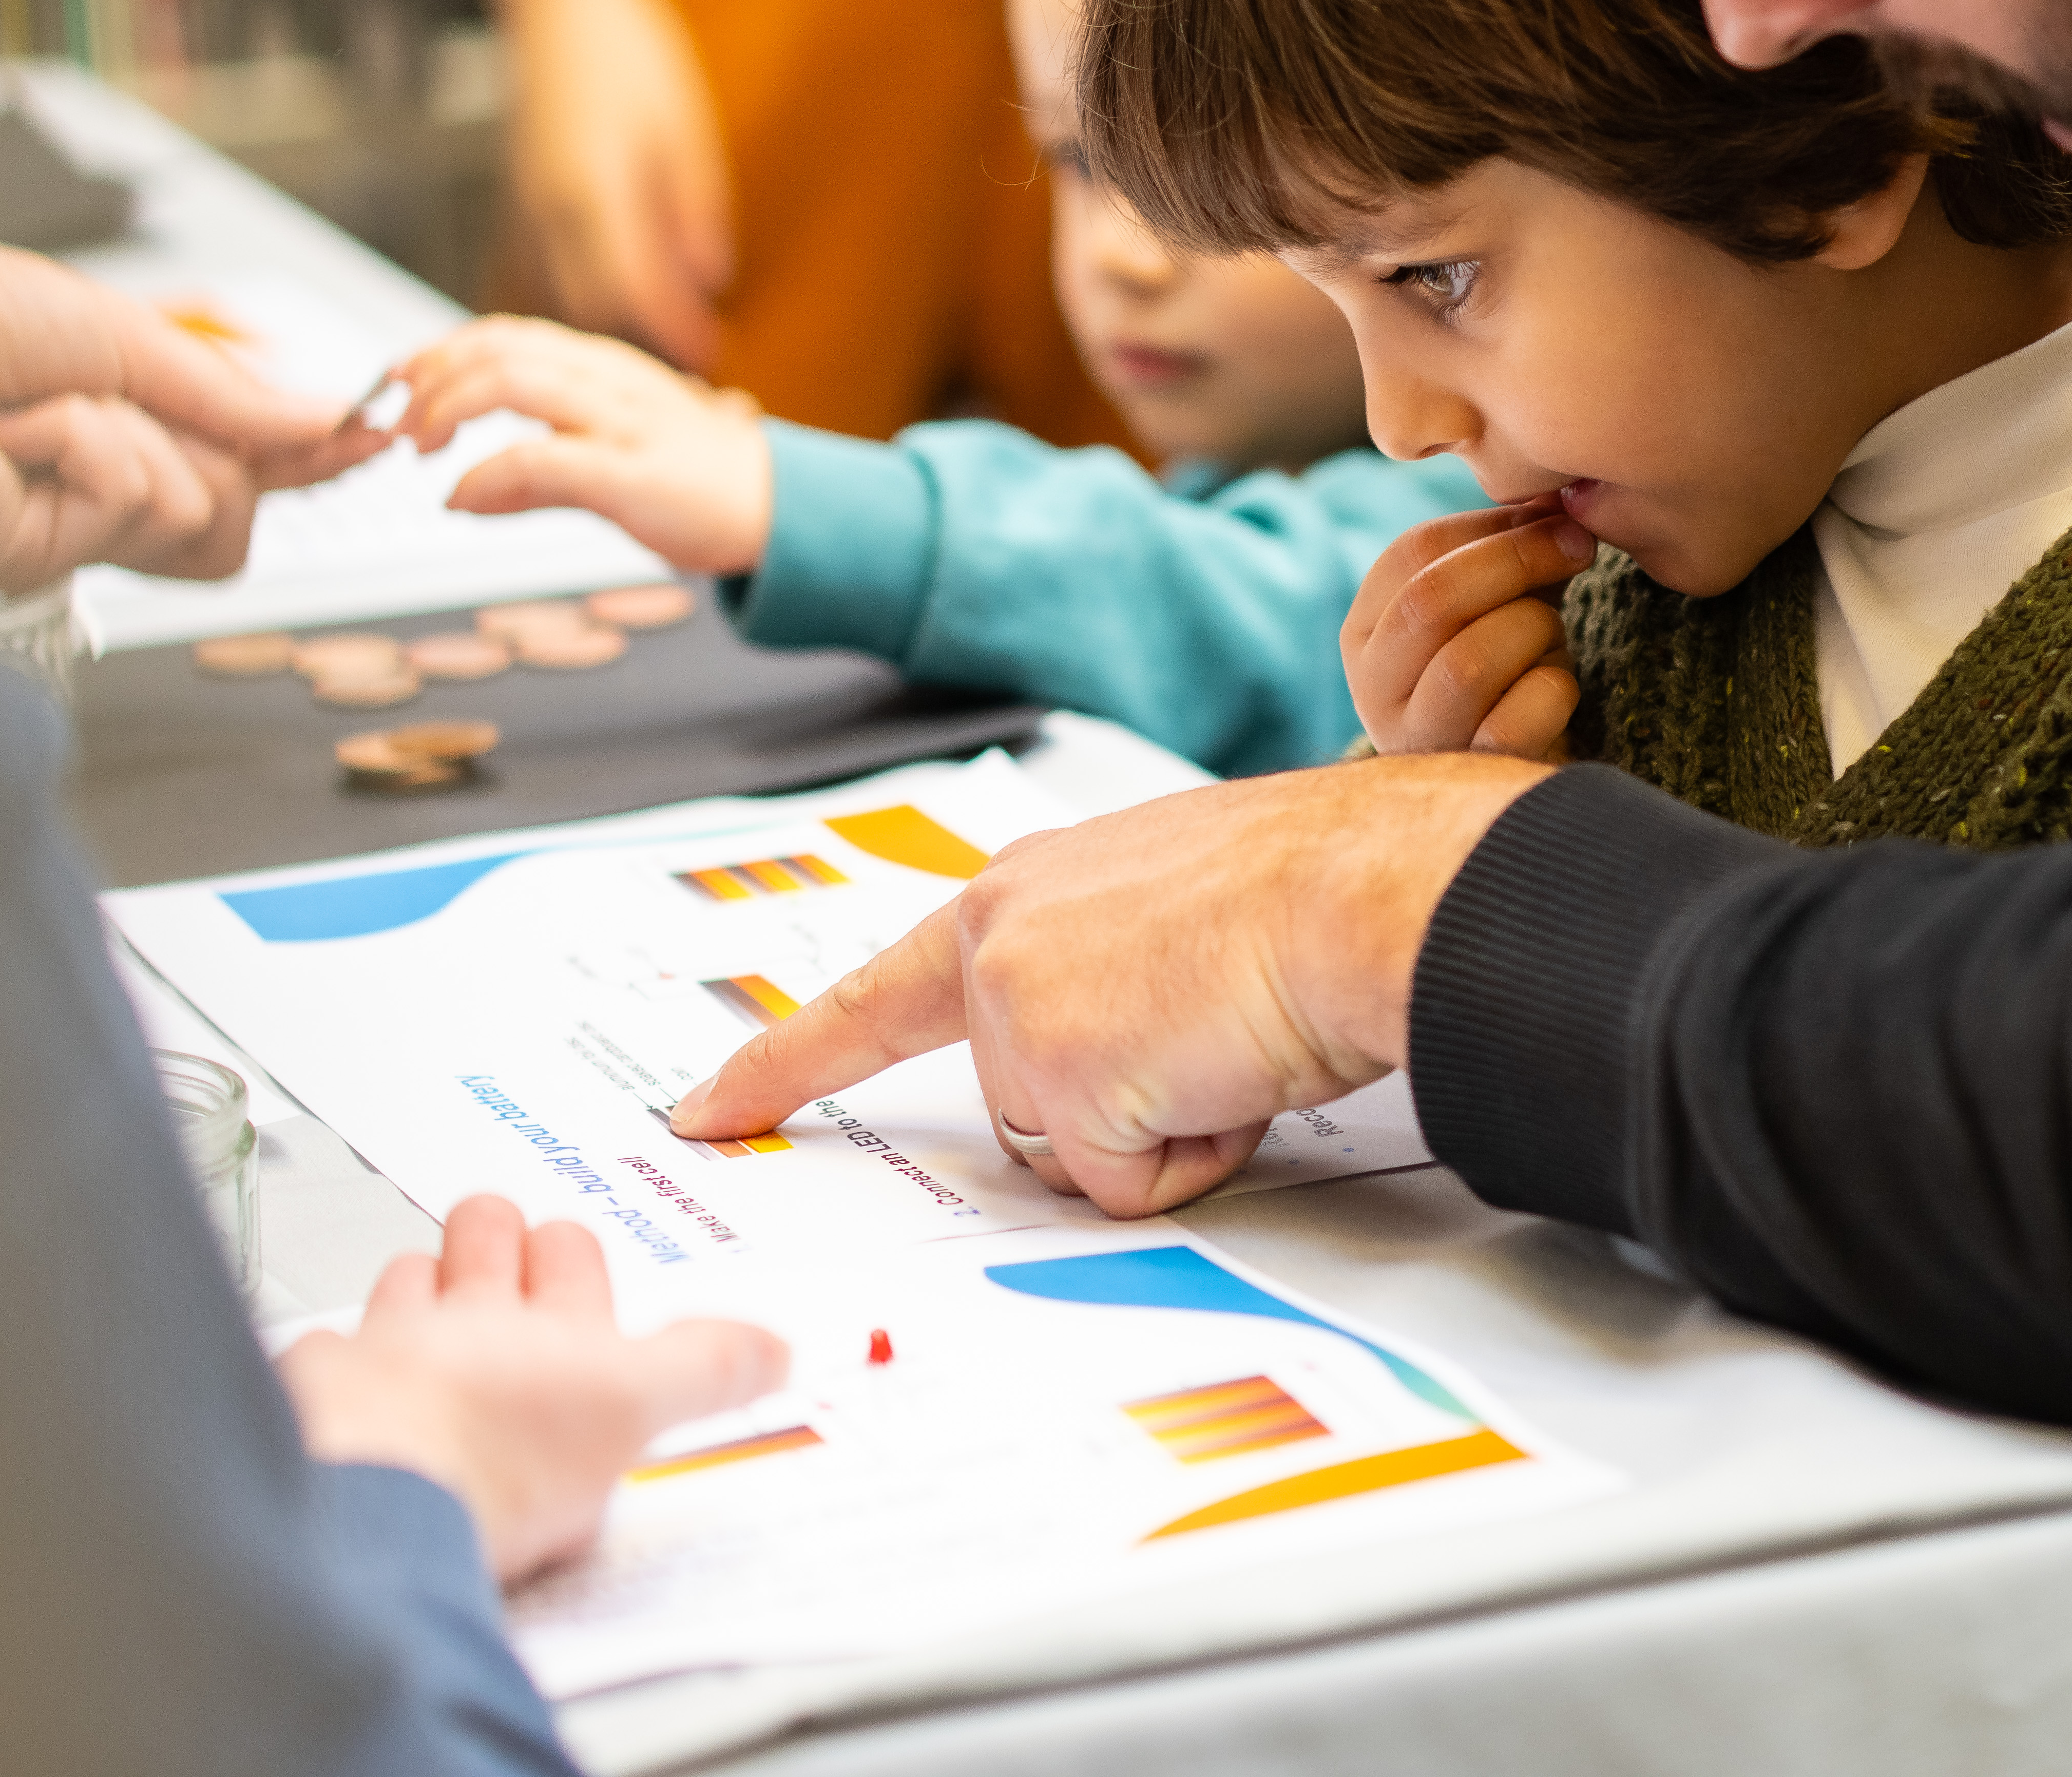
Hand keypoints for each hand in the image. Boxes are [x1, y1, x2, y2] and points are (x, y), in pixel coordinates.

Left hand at [0, 223, 383, 591]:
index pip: (253, 477)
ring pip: (201, 520)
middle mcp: (111, 504)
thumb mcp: (138, 339)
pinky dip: (87, 444)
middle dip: (210, 442)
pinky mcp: (38, 563)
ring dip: (138, 436)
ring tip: (53, 410)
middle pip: (240, 520)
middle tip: (130, 398)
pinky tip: (20, 432)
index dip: (310, 460)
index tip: (371, 433)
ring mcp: (75, 540)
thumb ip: (239, 396)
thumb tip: (332, 421)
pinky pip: (134, 506)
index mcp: (140, 444)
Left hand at [276, 1194, 787, 1583]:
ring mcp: (388, 1344)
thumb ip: (707, 1371)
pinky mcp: (316, 1384)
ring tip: (430, 1323)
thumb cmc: (501, 1467)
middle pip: (485, 1228)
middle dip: (494, 1234)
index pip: (576, 1248)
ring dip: (419, 1288)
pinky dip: (339, 1368)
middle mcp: (470, 1317)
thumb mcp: (637, 1418)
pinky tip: (350, 1396)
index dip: (573, 1253)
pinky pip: (326, 1352)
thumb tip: (774, 1344)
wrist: (378, 1506)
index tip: (574, 1264)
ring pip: (405, 1274)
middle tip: (502, 1266)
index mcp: (555, 1326)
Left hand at [389, 314, 775, 576]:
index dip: (441, 351)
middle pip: (500, 348)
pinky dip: (488, 472)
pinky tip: (460, 494)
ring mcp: (626, 423)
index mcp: (607, 371)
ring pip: (515, 382)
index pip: (508, 335)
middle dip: (431, 377)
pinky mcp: (636, 474)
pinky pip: (546, 458)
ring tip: (419, 447)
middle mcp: (612, 382)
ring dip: (448, 408)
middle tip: (398, 421)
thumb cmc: (703, 487)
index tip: (399, 380)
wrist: (789, 511)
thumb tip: (464, 492)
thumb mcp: (607, 470)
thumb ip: (536, 474)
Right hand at [499, 0, 733, 373]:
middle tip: (692, 375)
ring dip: (602, 333)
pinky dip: (572, 304)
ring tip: (656, 358)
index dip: (672, 330)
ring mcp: (523, 208)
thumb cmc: (632, 56)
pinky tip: (607, 321)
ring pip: (554, 299)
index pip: (630, 289)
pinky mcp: (515, 204)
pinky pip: (536, 276)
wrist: (560, 4)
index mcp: (593, 191)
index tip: (712, 357)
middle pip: (588, 309)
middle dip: (639, 345)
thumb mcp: (682, 128)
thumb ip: (693, 208)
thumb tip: (711, 280)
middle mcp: (547, 210)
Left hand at [671, 758, 1543, 1213]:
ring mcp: (1016, 1004)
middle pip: (1017, 1101)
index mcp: (1028, 890)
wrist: (1365, 888)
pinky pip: (1120, 1184)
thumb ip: (1110, 972)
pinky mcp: (1056, 1072)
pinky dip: (1191, 1152)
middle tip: (1206, 1036)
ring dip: (1164, 1126)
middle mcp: (1000, 934)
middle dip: (1115, 1109)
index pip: (875, 991)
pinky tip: (1231, 1067)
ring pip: (1070, 1149)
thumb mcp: (1180, 912)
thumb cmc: (1312, 893)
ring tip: (1233, 1037)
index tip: (706, 1105)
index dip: (785, 1057)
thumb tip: (1133, 1043)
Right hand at [1345, 501, 1595, 759]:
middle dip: (1518, 561)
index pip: (1414, 551)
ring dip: (1534, 632)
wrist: (1516, 773)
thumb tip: (1552, 491)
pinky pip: (1515, 721)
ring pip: (1469, 663)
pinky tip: (1558, 686)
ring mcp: (1416, 739)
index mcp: (1364, 630)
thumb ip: (1509, 545)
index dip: (1494, 525)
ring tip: (1552, 636)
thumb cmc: (1507, 666)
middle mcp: (1373, 688)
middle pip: (1433, 600)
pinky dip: (1553, 691)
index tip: (1554, 517)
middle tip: (1577, 548)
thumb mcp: (1495, 600)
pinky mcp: (1467, 777)